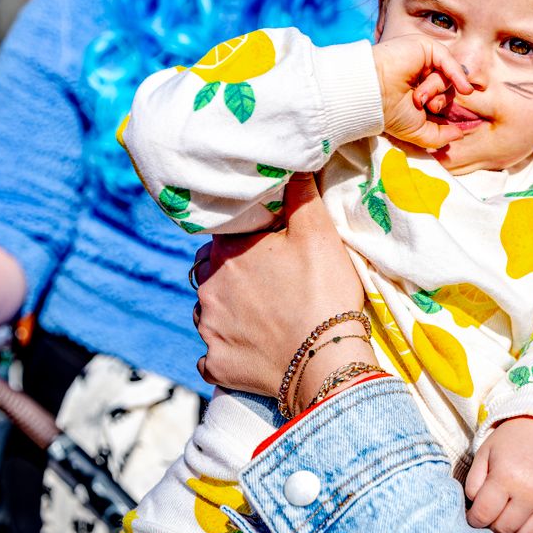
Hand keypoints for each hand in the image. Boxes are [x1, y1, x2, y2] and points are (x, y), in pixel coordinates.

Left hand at [194, 174, 375, 398]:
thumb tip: (291, 166)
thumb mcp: (319, 233)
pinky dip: (229, 349)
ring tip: (264, 313)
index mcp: (226, 252)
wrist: (325, 360)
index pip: (223, 230)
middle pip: (213, 271)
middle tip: (268, 278)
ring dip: (228, 309)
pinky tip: (252, 347)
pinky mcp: (217, 366)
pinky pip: (214, 354)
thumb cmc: (323, 290)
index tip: (266, 241)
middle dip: (234, 271)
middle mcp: (207, 289)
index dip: (244, 233)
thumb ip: (300, 195)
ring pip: (210, 311)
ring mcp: (208, 331)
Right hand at [372, 34, 472, 148]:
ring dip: (435, 89)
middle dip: (438, 100)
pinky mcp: (424, 48)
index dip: (441, 110)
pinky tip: (465, 90)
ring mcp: (423, 60)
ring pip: (447, 77)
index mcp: (418, 92)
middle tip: (420, 103)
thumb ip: (440, 135)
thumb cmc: (390, 113)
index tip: (431, 115)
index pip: (442, 100)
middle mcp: (421, 75)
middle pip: (448, 89)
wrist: (373, 94)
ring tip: (417, 95)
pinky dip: (458, 75)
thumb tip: (460, 133)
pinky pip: (449, 61)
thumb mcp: (419, 131)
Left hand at [464, 417, 532, 532]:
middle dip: (494, 523)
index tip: (477, 513)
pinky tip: (529, 520)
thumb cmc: (515, 439)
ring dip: (514, 531)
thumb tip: (475, 510)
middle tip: (496, 511)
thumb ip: (473, 482)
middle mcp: (532, 492)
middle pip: (503, 528)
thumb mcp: (487, 451)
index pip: (482, 516)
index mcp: (507, 476)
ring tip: (511, 516)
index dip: (474, 518)